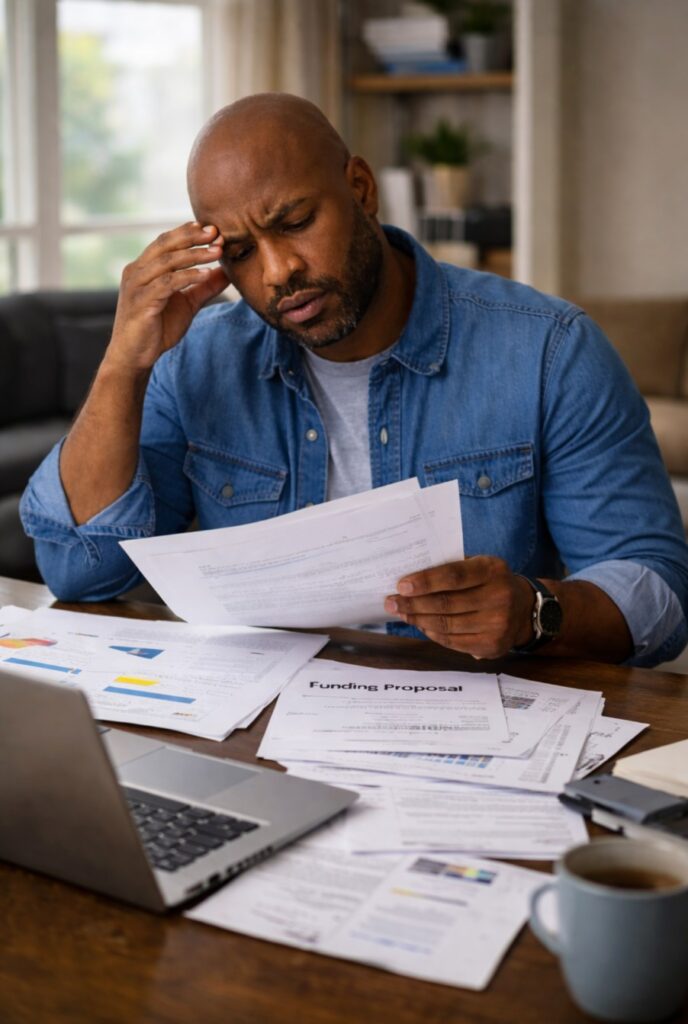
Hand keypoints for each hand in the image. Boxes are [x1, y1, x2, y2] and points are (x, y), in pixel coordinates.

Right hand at [106, 222, 227, 372]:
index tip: (211, 228)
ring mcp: (136, 286)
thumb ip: (204, 287)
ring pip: (167, 262)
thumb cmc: (158, 328)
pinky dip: (188, 277)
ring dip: (194, 255)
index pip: (165, 242)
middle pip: (165, 245)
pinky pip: (167, 284)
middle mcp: (136, 271)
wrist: (136, 356)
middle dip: (192, 237)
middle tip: (215, 233)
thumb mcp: (187, 304)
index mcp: (144, 268)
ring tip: (217, 252)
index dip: (187, 232)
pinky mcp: (141, 302)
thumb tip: (227, 272)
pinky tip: (206, 274)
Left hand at [384, 556, 534, 658]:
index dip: (425, 581)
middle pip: (446, 603)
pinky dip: (432, 633)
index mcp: (493, 570)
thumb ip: (451, 568)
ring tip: (402, 613)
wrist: (525, 609)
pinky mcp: (492, 645)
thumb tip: (411, 580)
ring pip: (446, 624)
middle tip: (391, 602)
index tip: (401, 585)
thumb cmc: (490, 582)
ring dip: (418, 619)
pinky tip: (421, 625)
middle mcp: (499, 597)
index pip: (453, 576)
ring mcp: (498, 624)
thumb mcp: (479, 566)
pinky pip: (453, 641)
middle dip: (413, 603)